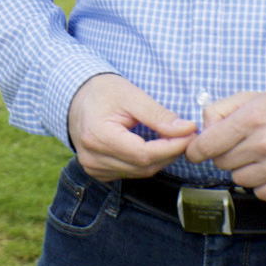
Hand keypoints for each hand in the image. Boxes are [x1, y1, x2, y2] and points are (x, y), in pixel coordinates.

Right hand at [66, 74, 196, 181]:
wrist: (76, 98)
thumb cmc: (102, 92)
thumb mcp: (131, 95)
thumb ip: (159, 115)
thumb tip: (187, 129)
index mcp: (97, 136)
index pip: (143, 153)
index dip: (171, 147)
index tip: (190, 134)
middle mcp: (92, 158)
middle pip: (143, 166)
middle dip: (169, 152)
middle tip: (186, 135)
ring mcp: (93, 168)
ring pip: (140, 172)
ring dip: (160, 158)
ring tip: (172, 139)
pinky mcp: (98, 172)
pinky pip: (131, 173)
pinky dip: (146, 162)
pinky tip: (152, 146)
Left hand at [185, 92, 265, 201]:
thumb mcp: (253, 98)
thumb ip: (220, 109)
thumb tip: (202, 130)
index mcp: (252, 118)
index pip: (207, 145)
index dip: (196, 150)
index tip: (196, 151)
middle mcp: (265, 143)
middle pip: (221, 162)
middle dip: (227, 154)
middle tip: (245, 144)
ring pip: (238, 179)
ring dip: (245, 169)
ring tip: (262, 155)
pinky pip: (259, 193)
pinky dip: (263, 184)